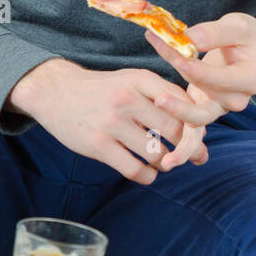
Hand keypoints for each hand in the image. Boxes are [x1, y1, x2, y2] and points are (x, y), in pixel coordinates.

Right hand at [9, 59, 209, 184]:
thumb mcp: (133, 79)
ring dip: (167, 162)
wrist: (55, 91)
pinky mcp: (97, 145)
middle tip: (194, 155)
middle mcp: (128, 99)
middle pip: (175, 130)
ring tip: (167, 162)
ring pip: (156, 153)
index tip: (200, 134)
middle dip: (189, 147)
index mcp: (141, 79)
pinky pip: (134, 169)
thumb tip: (198, 121)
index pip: (183, 103)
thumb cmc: (104, 89)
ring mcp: (112, 123)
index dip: (197, 122)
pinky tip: (149, 173)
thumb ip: (164, 95)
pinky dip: (148, 176)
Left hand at [144, 12, 255, 122]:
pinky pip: (189, 115)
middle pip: (206, 95)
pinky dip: (173, 109)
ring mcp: (222, 107)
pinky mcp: (207, 109)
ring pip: (197, 116)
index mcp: (251, 79)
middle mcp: (238, 99)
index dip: (199, 70)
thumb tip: (190, 39)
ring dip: (176, 109)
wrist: (255, 53)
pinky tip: (156, 98)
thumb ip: (216, 32)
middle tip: (160, 83)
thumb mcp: (238, 26)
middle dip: (182, 82)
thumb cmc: (248, 38)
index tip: (177, 55)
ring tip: (158, 100)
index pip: (223, 79)